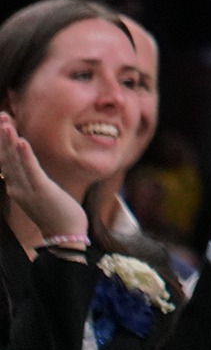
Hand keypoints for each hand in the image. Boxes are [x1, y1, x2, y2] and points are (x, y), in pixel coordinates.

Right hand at [0, 112, 87, 246]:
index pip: (5, 159)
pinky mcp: (41, 190)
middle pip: (6, 157)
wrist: (65, 233)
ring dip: (9, 141)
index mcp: (16, 185)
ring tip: (6, 124)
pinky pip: (31, 170)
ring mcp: (27, 189)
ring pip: (15, 161)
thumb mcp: (39, 191)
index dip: (2, 141)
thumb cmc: (56, 211)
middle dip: (2, 136)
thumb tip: (28, 165)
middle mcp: (17, 186)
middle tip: (1, 116)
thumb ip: (31, 178)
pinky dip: (25, 155)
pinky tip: (22, 141)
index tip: (2, 122)